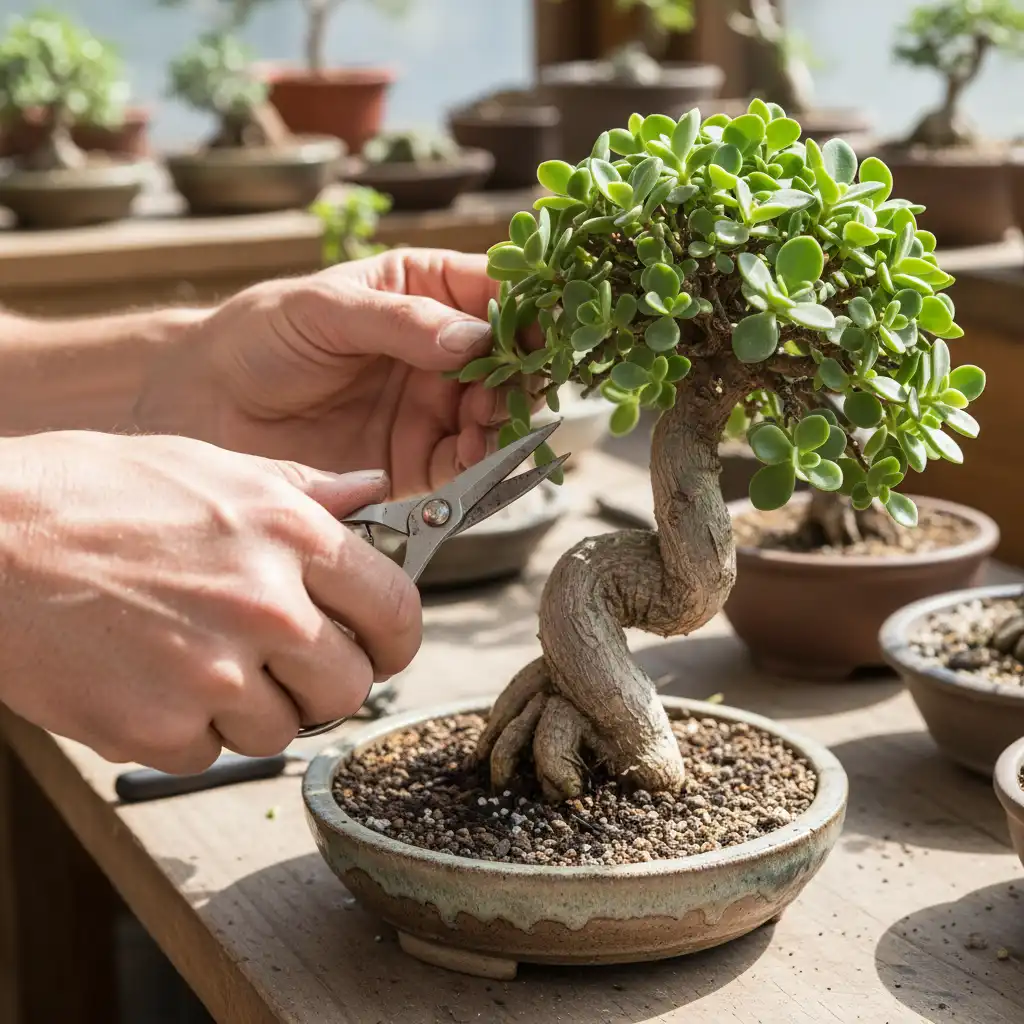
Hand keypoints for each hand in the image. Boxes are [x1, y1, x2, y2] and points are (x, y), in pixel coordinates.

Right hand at [0, 432, 419, 772]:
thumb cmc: (90, 492)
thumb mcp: (211, 467)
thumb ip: (304, 489)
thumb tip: (370, 492)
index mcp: (291, 536)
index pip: (398, 611)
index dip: (395, 636)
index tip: (379, 643)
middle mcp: (267, 608)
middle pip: (351, 687)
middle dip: (325, 680)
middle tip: (287, 662)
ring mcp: (213, 674)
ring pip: (281, 730)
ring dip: (253, 707)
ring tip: (201, 660)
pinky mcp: (156, 728)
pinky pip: (208, 753)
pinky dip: (188, 730)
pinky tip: (151, 679)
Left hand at [135, 248, 507, 498]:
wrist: (204, 406)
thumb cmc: (259, 336)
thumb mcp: (325, 309)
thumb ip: (400, 321)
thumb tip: (475, 336)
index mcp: (422, 293)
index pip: (493, 293)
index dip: (524, 308)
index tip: (538, 328)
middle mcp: (437, 352)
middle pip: (509, 359)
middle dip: (519, 372)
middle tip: (512, 384)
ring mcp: (430, 408)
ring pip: (496, 413)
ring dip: (504, 418)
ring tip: (485, 421)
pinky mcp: (416, 462)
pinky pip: (466, 464)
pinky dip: (481, 462)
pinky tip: (474, 452)